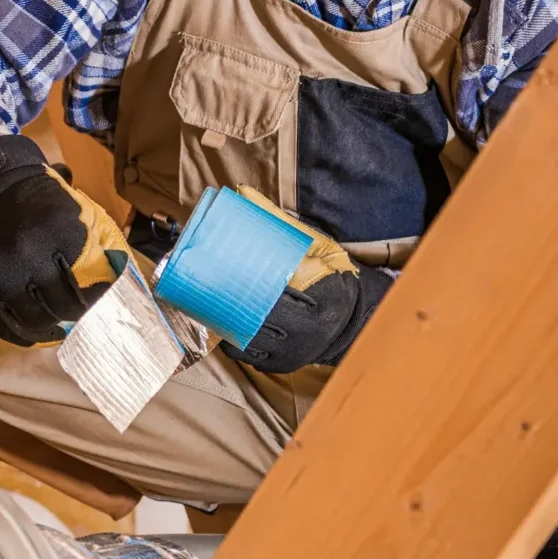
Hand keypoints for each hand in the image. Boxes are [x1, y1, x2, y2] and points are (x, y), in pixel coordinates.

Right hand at [0, 135, 126, 345]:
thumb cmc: (44, 206)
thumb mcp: (77, 214)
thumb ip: (96, 246)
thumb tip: (122, 281)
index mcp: (62, 234)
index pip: (86, 285)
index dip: (96, 302)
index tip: (104, 307)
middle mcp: (31, 255)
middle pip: (60, 306)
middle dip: (74, 316)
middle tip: (82, 318)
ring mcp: (4, 272)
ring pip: (31, 320)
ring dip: (48, 328)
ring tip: (58, 327)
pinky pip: (1, 324)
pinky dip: (18, 334)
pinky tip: (32, 333)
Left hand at [221, 189, 392, 373]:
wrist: (356, 318)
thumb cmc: (334, 275)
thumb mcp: (317, 245)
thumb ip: (282, 223)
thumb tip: (243, 194)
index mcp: (321, 297)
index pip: (274, 290)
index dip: (244, 282)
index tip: (218, 268)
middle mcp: (308, 329)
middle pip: (256, 316)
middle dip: (228, 302)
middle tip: (201, 285)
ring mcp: (295, 351)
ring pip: (249, 338)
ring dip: (225, 322)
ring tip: (205, 303)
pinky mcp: (285, 364)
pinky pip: (250, 355)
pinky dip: (233, 341)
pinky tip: (220, 325)